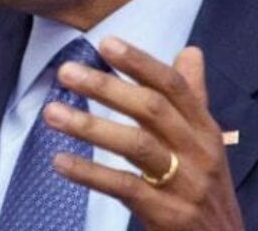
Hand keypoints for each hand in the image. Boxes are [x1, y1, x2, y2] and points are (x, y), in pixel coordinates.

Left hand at [43, 38, 242, 230]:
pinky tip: (60, 162)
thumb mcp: (206, 143)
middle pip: (151, 109)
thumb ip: (193, 97)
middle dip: (107, 87)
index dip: (140, 62)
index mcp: (205, 129)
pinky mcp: (167, 213)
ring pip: (136, 145)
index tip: (106, 43)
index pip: (173, 86)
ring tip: (52, 113)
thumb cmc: (205, 189)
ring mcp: (184, 183)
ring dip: (90, 126)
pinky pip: (123, 187)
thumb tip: (190, 50)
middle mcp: (199, 151)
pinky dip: (89, 173)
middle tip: (66, 71)